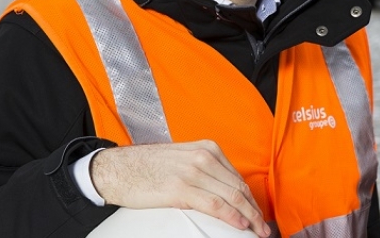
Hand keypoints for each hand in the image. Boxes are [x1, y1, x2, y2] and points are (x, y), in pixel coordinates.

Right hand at [90, 140, 270, 236]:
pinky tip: (240, 225)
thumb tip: (222, 191)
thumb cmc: (146, 167)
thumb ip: (204, 170)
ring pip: (232, 196)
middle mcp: (204, 157)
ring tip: (257, 230)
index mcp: (208, 149)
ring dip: (248, 216)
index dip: (251, 198)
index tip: (257, 212)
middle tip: (263, 226)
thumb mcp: (183, 159)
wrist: (116, 168)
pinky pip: (215, 204)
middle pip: (239, 187)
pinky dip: (231, 216)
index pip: (237, 177)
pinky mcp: (181, 188)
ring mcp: (194, 171)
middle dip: (254, 210)